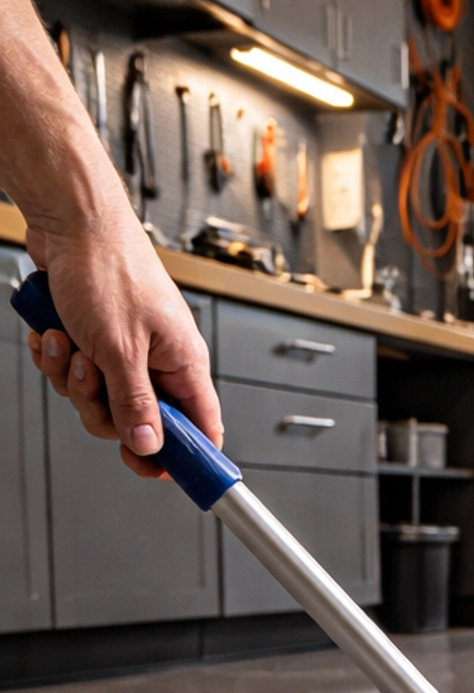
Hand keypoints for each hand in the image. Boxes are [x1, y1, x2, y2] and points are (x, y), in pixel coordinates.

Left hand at [24, 206, 223, 480]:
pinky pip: (76, 373)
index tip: (160, 472)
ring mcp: (125, 349)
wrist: (69, 220)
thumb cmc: (107, 267)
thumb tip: (150, 445)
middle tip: (89, 381)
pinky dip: (57, 358)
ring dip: (72, 379)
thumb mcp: (119, 349)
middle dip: (102, 409)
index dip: (183, 456)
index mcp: (183, 362)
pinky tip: (52, 334)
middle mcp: (159, 359)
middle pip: (138, 421)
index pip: (200, 427)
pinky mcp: (95, 337)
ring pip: (100, 398)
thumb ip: (135, 404)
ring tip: (66, 344)